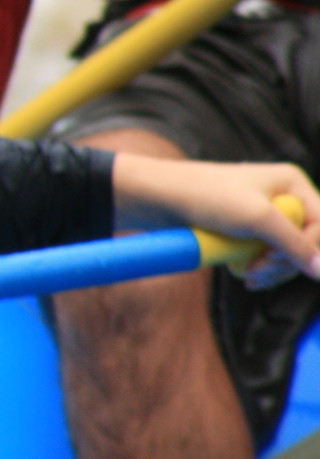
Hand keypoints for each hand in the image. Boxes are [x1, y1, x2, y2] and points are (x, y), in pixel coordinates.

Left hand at [111, 156, 319, 285]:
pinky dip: (253, 268)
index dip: (309, 249)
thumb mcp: (256, 218)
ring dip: (268, 270)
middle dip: (283, 263)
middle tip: (255, 273)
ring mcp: (261, 214)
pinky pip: (261, 256)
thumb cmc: (204, 197)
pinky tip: (237, 273)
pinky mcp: (241, 230)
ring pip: (283, 254)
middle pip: (305, 243)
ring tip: (245, 276)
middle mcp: (281, 196)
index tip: (275, 261)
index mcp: (292, 183)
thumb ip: (294, 245)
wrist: (155, 198)